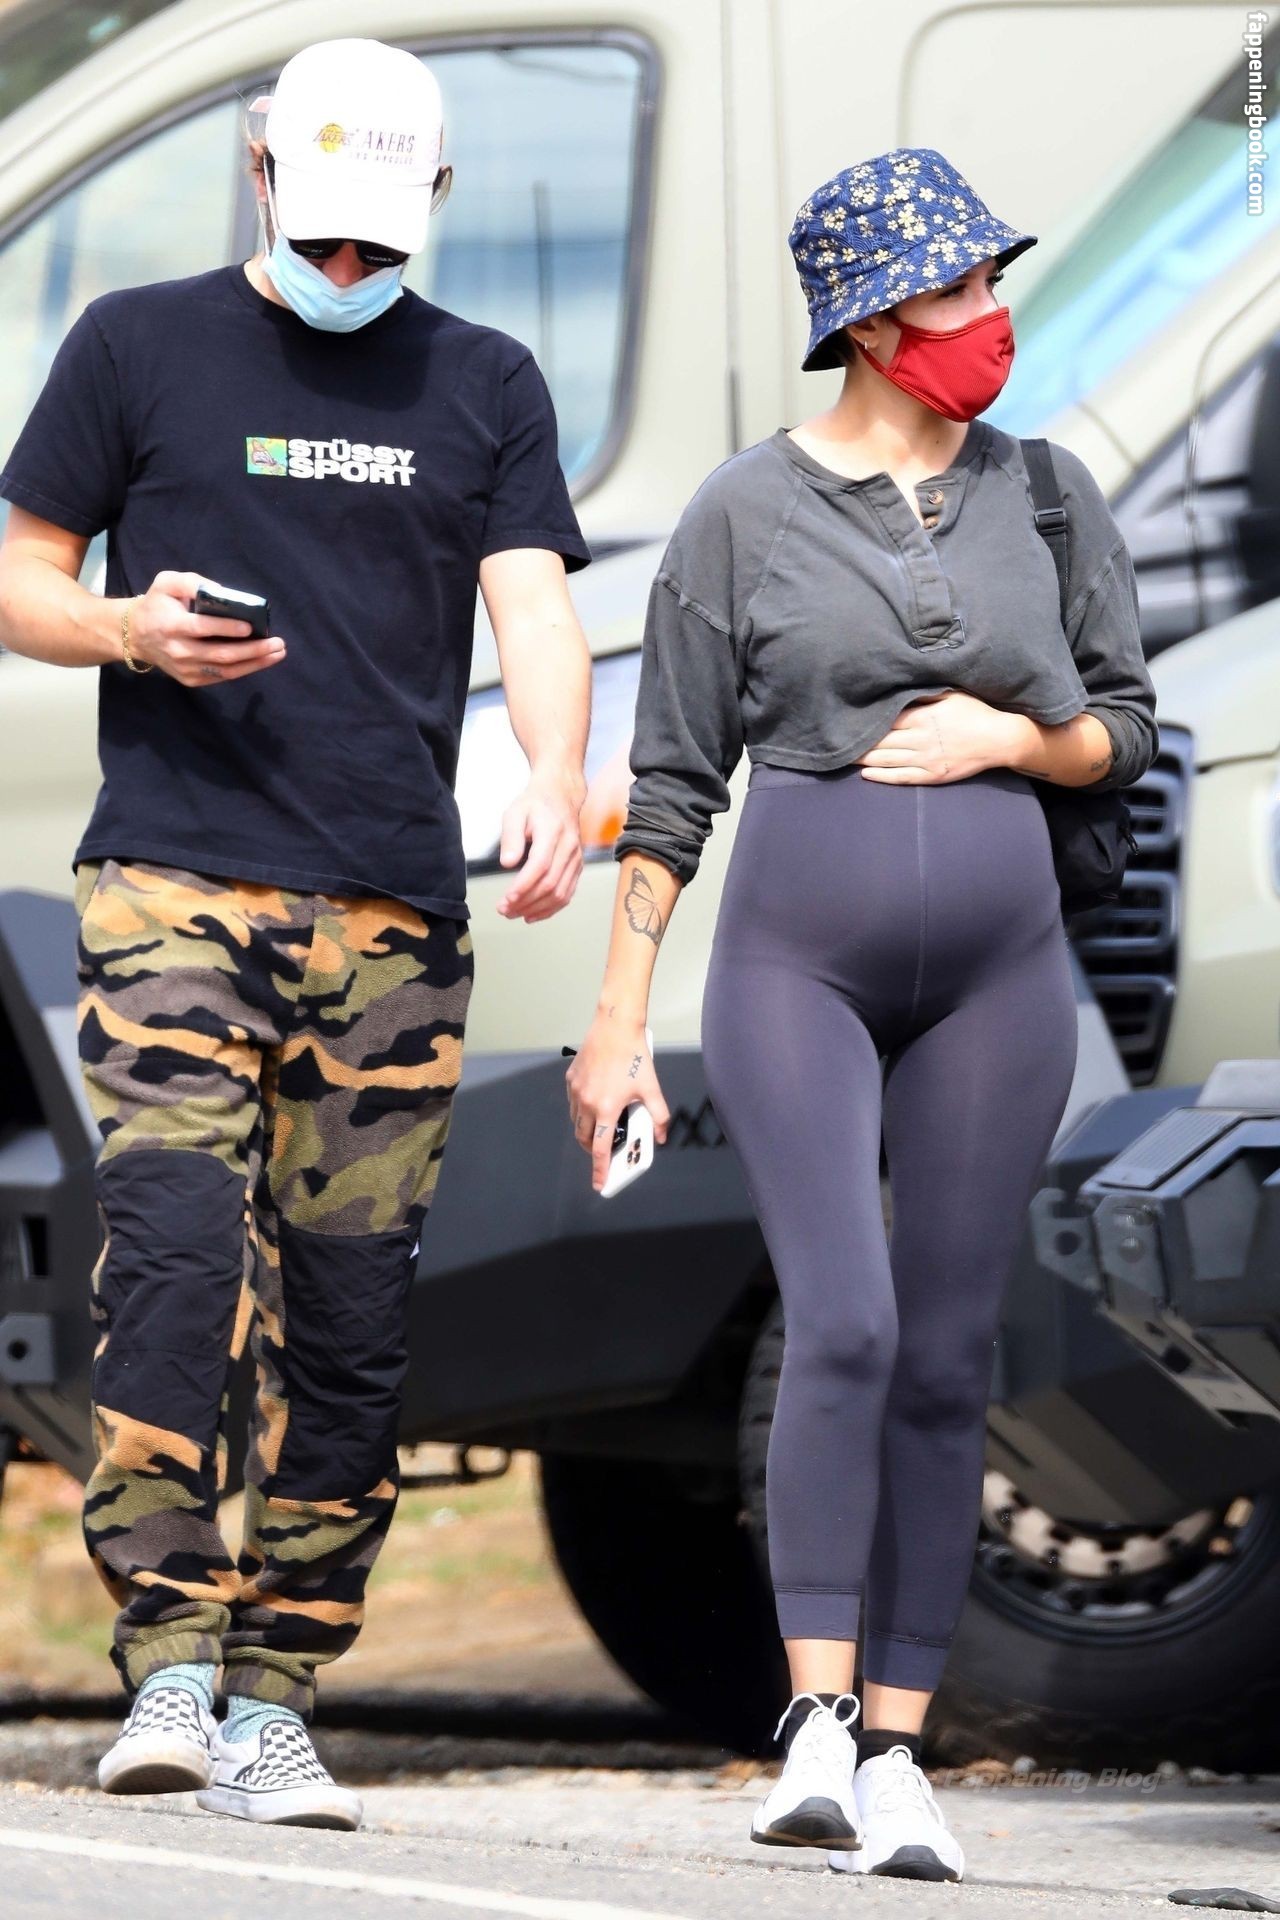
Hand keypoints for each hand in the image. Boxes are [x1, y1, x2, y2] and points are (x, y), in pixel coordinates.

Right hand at [126, 571, 285, 687]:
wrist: (135, 635)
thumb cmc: (156, 605)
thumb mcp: (166, 583)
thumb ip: (191, 582)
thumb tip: (221, 592)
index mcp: (172, 626)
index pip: (203, 628)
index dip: (227, 628)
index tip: (250, 626)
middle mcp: (179, 651)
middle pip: (221, 654)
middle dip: (253, 650)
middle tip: (278, 643)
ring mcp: (185, 669)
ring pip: (225, 670)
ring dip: (255, 663)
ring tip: (277, 653)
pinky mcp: (190, 680)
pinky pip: (221, 677)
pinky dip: (244, 669)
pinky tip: (261, 660)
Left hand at [496, 767, 585, 922]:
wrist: (561, 796)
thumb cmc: (535, 805)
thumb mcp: (515, 813)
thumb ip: (511, 837)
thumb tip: (508, 863)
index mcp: (553, 832)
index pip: (540, 866)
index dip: (523, 886)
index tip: (506, 899)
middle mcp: (569, 847)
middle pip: (550, 884)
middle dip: (526, 901)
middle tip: (504, 910)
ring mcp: (576, 859)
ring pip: (560, 893)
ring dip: (536, 909)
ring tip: (514, 913)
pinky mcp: (577, 867)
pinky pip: (567, 893)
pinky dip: (550, 909)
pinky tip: (532, 915)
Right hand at [566, 1017, 669, 1191]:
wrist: (614, 1027)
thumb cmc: (633, 1056)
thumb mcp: (651, 1088)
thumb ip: (659, 1116)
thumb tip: (660, 1136)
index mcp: (606, 1108)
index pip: (600, 1149)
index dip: (600, 1169)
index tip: (600, 1184)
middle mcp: (586, 1102)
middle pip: (584, 1139)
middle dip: (592, 1150)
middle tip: (603, 1153)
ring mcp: (576, 1091)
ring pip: (576, 1122)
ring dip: (586, 1131)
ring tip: (601, 1129)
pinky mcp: (571, 1079)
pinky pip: (573, 1104)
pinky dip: (581, 1111)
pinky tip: (594, 1105)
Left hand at [855, 691, 1020, 782]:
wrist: (998, 739)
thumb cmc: (975, 712)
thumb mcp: (950, 694)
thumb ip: (924, 694)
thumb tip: (901, 688)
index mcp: (922, 717)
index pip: (886, 720)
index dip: (867, 722)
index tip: (849, 720)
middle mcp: (920, 739)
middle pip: (881, 741)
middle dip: (859, 741)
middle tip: (838, 740)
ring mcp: (925, 760)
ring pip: (887, 760)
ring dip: (863, 759)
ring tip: (844, 757)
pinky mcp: (931, 775)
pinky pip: (901, 777)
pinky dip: (881, 776)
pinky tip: (865, 773)